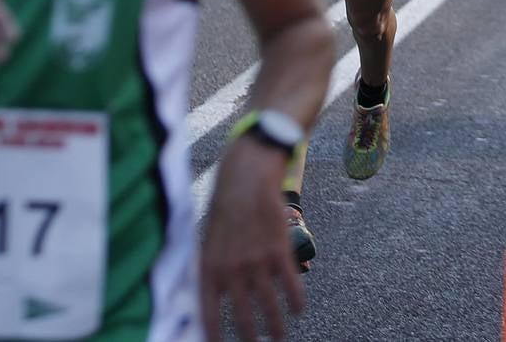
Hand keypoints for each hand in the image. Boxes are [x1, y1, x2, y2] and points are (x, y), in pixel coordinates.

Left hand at [200, 139, 304, 341]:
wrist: (245, 179)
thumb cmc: (224, 210)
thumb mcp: (207, 241)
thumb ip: (209, 271)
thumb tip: (208, 299)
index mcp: (209, 268)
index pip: (209, 315)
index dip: (214, 338)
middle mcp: (232, 269)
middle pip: (243, 318)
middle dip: (250, 339)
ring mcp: (256, 261)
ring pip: (270, 307)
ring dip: (276, 328)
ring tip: (279, 338)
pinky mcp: (278, 251)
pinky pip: (291, 286)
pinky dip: (296, 302)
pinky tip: (298, 310)